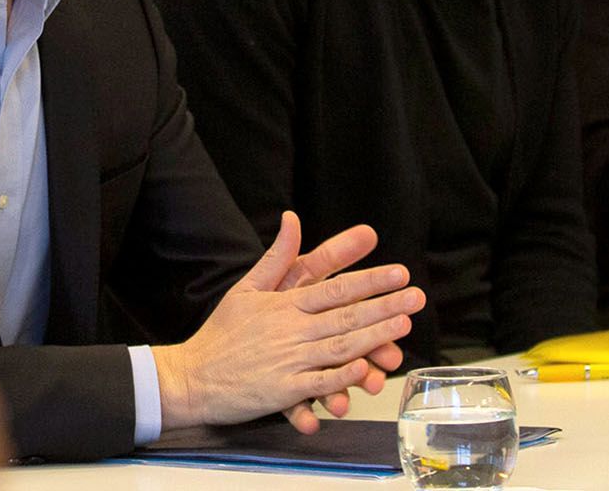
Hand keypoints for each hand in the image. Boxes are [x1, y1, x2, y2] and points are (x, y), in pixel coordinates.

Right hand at [153, 212, 422, 431]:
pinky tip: (365, 371)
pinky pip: (318, 385)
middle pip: (345, 315)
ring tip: (402, 327)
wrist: (191, 377)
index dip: (370, 280)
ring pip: (339, 347)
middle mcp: (290, 330)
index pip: (336, 288)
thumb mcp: (246, 287)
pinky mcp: (282, 391)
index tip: (399, 273)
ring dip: (373, 337)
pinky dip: (341, 379)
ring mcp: (287, 361)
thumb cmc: (222, 333)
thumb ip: (277, 255)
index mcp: (284, 304)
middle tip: (416, 297)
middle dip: (385, 305)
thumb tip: (292, 217)